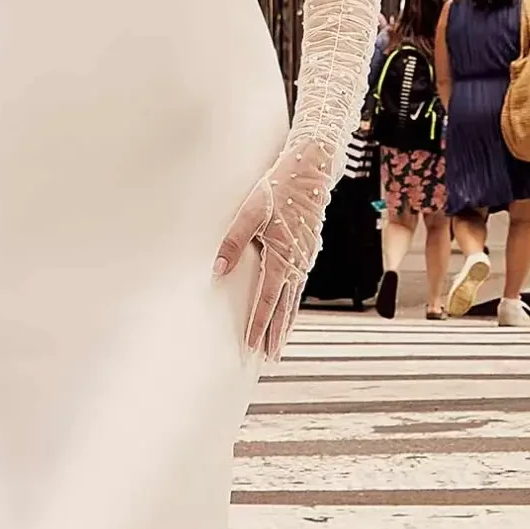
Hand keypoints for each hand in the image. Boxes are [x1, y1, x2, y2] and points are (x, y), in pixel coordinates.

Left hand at [214, 131, 333, 360]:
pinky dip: (294, 304)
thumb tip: (218, 269)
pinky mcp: (309, 252)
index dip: (259, 325)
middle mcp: (297, 263)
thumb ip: (233, 241)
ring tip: (279, 344)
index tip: (252, 346)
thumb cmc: (279, 187)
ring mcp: (306, 259)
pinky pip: (300, 286)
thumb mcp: (250, 210)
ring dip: (286, 323)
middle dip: (276, 334)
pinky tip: (289, 310)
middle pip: (285, 308)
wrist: (311, 170)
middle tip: (269, 358)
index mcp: (282, 256)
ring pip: (295, 299)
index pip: (268, 300)